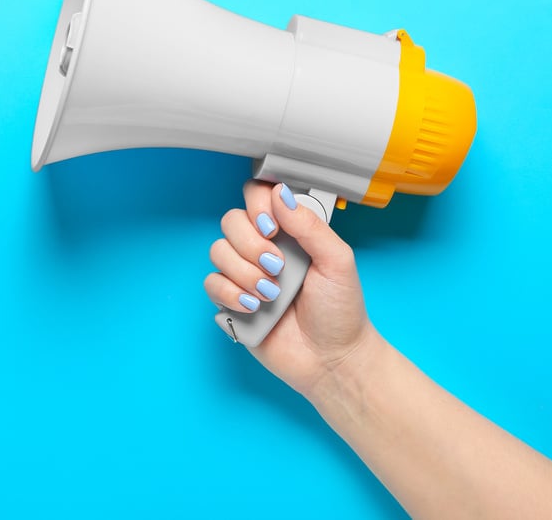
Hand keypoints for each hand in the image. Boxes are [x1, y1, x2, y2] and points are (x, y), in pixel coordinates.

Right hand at [205, 180, 376, 395]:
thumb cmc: (340, 310)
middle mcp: (264, 248)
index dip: (257, 205)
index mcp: (289, 232)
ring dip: (244, 273)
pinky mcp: (232, 301)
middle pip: (231, 221)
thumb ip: (310, 225)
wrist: (331, 359)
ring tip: (271, 295)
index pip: (257, 197)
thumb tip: (280, 193)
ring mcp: (246, 274)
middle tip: (277, 267)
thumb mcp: (337, 261)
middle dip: (251, 245)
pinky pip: (211, 283)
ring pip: (217, 251)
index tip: (272, 228)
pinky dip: (230, 294)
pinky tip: (255, 308)